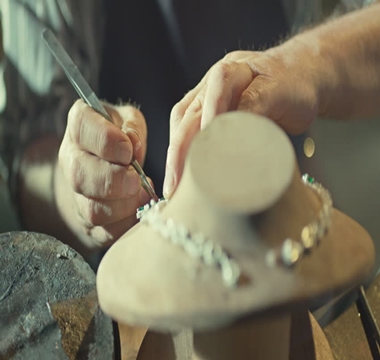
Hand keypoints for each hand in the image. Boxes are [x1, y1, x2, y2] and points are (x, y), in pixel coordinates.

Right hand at [55, 100, 150, 248]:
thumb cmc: (122, 138)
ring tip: (142, 195)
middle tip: (136, 180)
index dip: (106, 141)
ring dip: (122, 206)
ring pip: (91, 209)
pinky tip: (141, 210)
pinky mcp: (89, 222)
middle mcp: (72, 159)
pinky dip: (127, 225)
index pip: (82, 128)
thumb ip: (132, 127)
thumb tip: (133, 143)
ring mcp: (77, 193)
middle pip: (80, 175)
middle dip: (113, 181)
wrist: (106, 166)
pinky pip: (105, 232)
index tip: (128, 150)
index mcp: (80, 126)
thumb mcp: (129, 121)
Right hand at [164, 40, 328, 197]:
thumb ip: (256, 106)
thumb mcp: (281, 93)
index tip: (202, 154)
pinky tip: (182, 171)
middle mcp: (212, 84)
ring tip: (174, 184)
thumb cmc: (293, 85)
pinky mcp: (208, 113)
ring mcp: (207, 98)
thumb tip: (230, 135)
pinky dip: (183, 151)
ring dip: (175, 153)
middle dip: (179, 150)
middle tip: (175, 183)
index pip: (212, 99)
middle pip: (187, 116)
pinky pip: (188, 130)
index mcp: (230, 72)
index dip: (205, 126)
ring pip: (182, 125)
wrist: (300, 77)